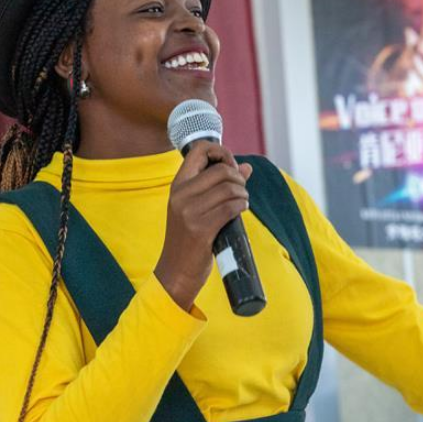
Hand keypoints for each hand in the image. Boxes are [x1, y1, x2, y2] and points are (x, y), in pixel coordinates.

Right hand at [154, 141, 252, 310]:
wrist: (175, 271)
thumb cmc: (189, 239)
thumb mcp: (196, 208)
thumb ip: (218, 185)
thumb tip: (247, 167)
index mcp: (177, 186)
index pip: (199, 150)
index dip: (221, 152)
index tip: (230, 167)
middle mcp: (180, 195)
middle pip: (221, 170)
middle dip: (238, 178)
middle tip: (240, 191)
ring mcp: (189, 212)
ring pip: (229, 188)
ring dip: (243, 194)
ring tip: (241, 203)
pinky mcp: (201, 228)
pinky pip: (231, 207)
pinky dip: (242, 206)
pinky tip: (241, 211)